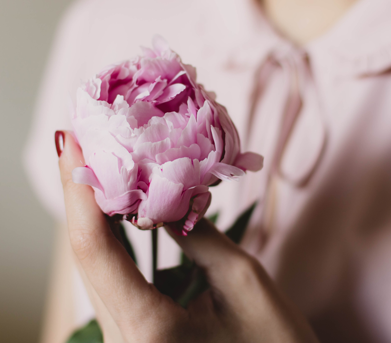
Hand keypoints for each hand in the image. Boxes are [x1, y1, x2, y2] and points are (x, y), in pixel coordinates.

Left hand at [57, 131, 319, 342]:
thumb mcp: (241, 279)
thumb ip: (197, 233)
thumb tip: (167, 189)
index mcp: (149, 331)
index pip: (96, 249)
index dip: (81, 190)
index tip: (74, 141)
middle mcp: (123, 341)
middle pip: (88, 257)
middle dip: (82, 195)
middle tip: (83, 142)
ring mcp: (125, 342)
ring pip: (96, 269)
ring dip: (94, 215)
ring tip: (97, 165)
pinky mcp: (135, 338)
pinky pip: (113, 282)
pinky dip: (111, 241)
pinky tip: (114, 210)